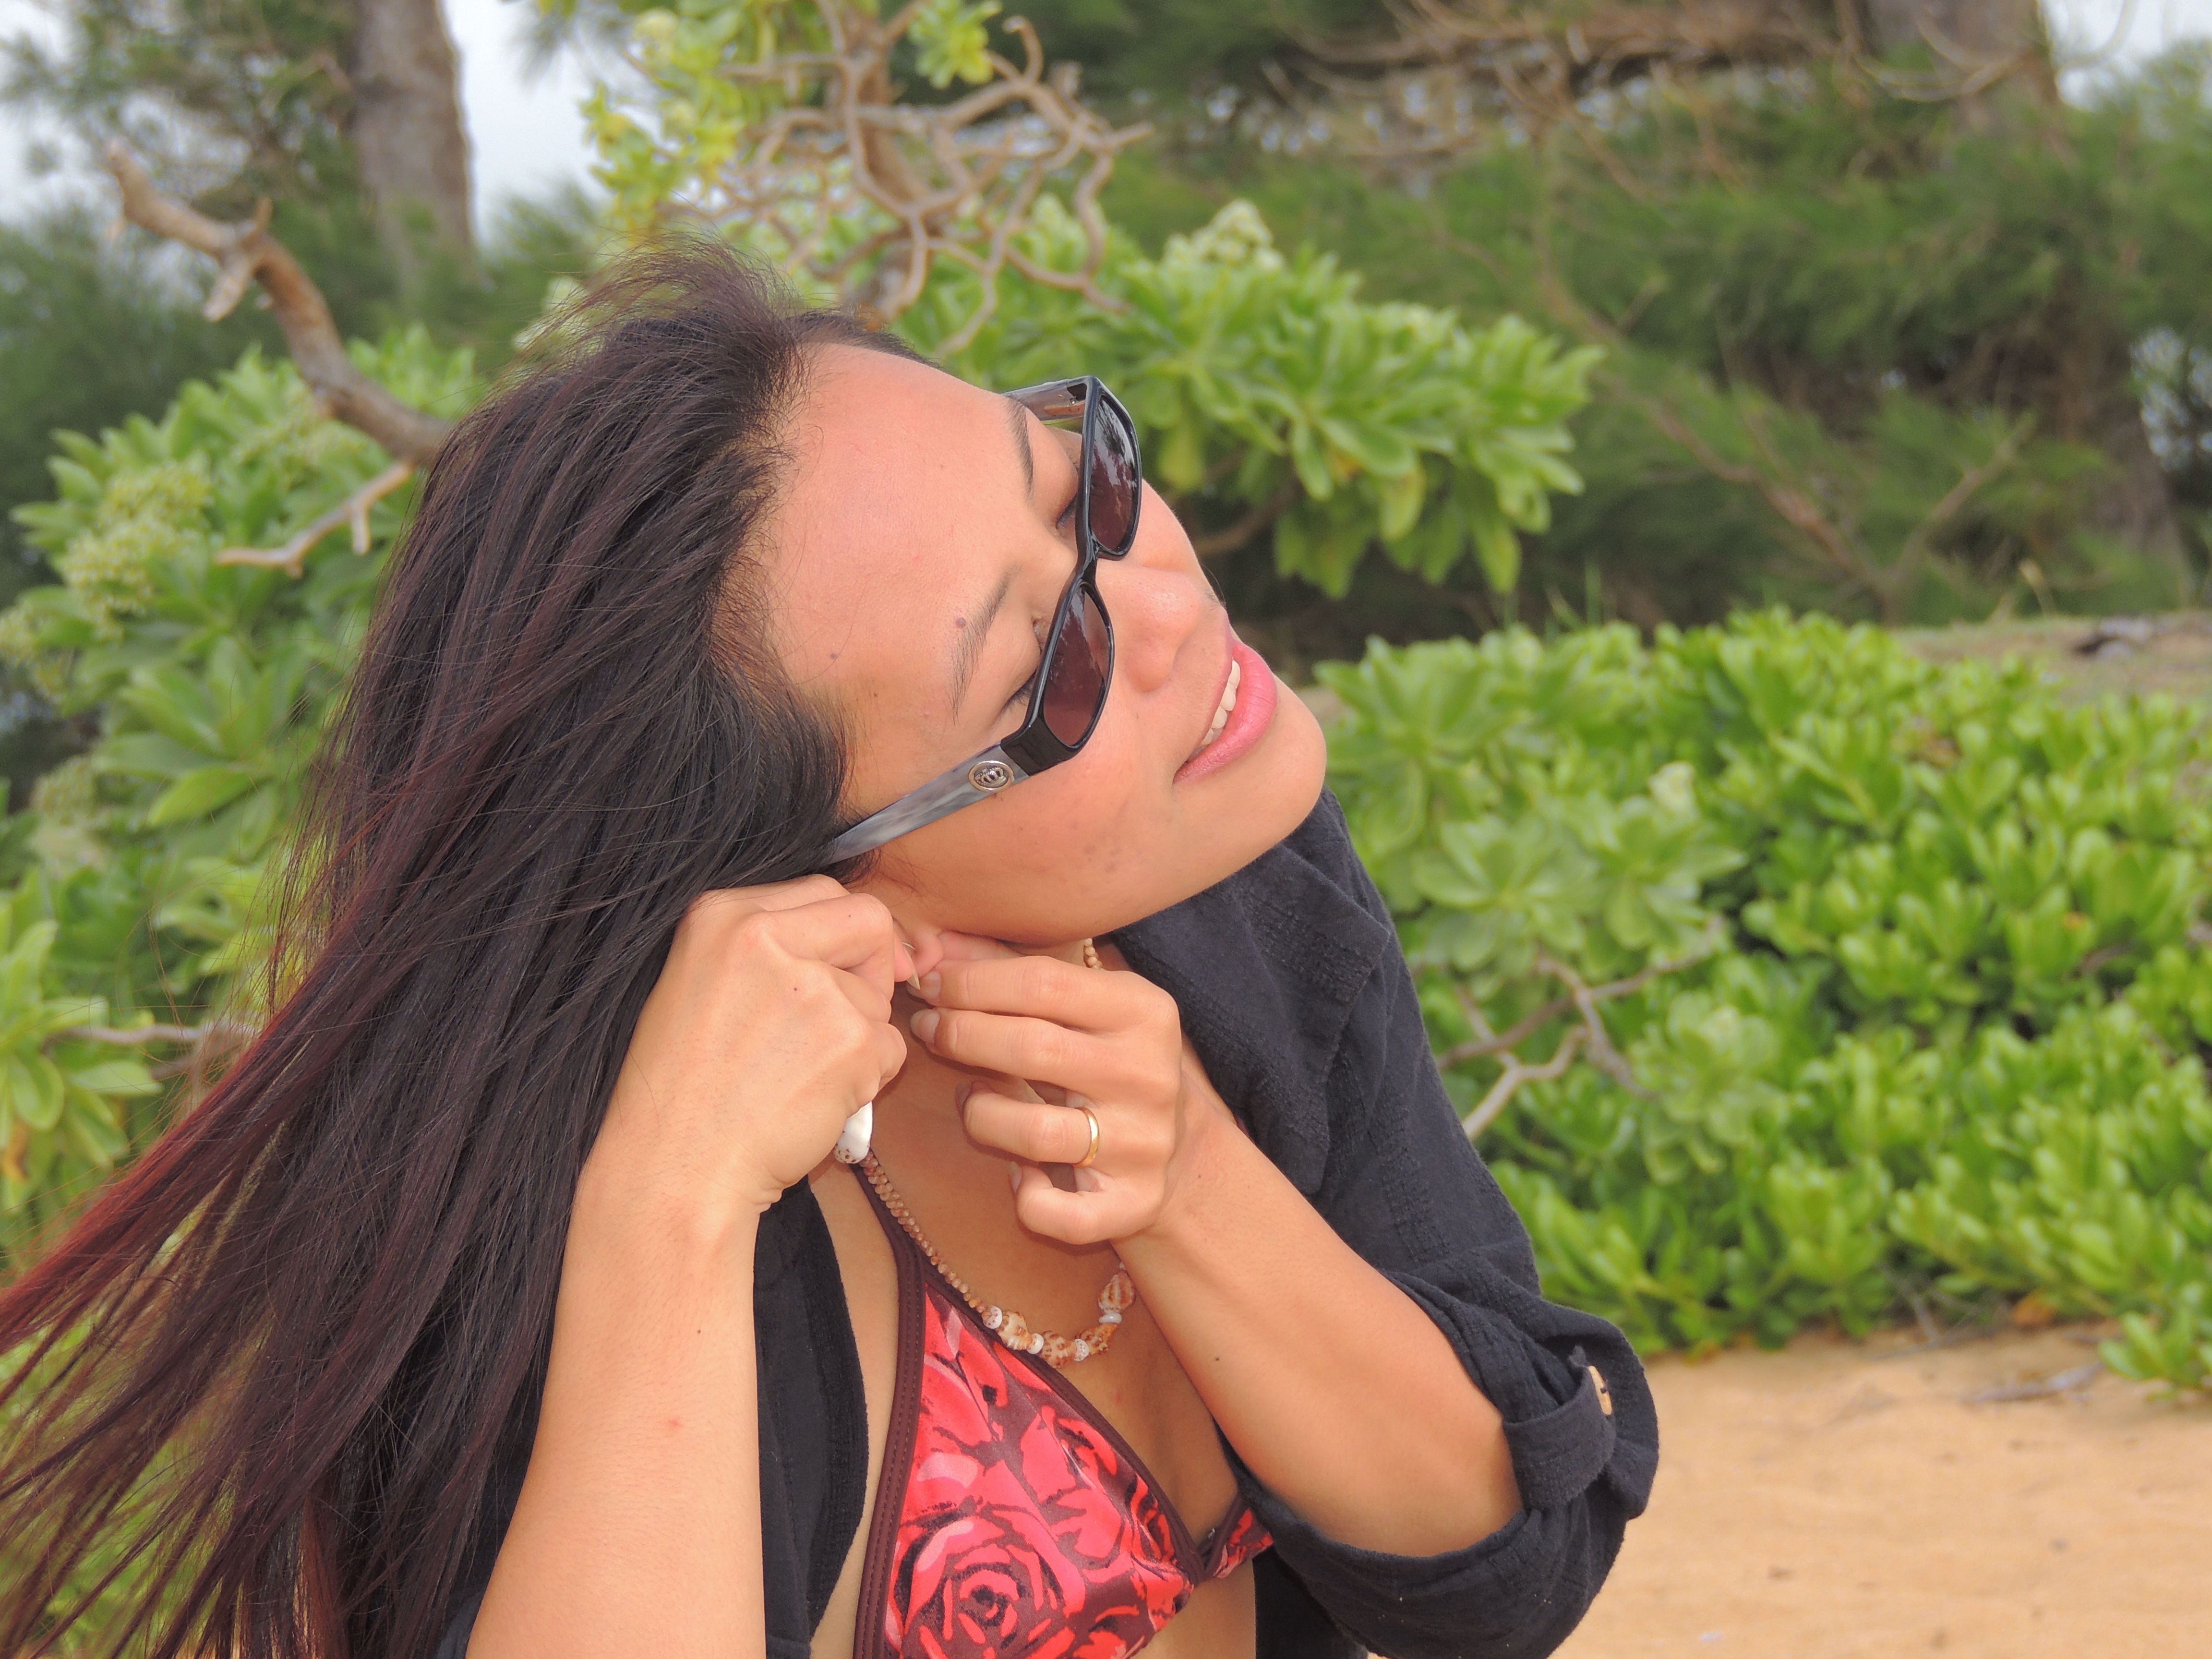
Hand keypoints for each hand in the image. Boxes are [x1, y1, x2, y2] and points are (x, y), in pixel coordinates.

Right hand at [591, 876, 911, 1228]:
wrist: (675, 1169)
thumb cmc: (686, 1091)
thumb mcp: (702, 986)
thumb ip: (771, 950)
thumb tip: (871, 942)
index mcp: (720, 915)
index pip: (823, 892)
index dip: (847, 935)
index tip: (849, 969)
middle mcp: (763, 936)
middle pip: (867, 920)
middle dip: (872, 967)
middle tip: (839, 1022)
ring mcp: (812, 987)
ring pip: (878, 997)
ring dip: (858, 1039)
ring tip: (798, 1077)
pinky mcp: (850, 1038)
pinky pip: (891, 1048)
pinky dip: (867, 1079)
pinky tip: (814, 1100)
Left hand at [908, 941, 1224, 1244]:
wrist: (1180, 1147)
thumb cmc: (1108, 1057)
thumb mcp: (1083, 1003)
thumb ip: (1011, 969)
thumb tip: (933, 941)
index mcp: (1145, 1011)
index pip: (1043, 982)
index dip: (973, 983)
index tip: (933, 985)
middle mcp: (1151, 1076)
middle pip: (1033, 1049)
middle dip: (962, 1035)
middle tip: (929, 1029)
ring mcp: (1144, 1145)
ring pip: (1034, 1133)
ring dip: (981, 1113)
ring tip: (973, 1096)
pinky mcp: (1133, 1204)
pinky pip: (1058, 1212)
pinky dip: (1025, 1197)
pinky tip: (1018, 1175)